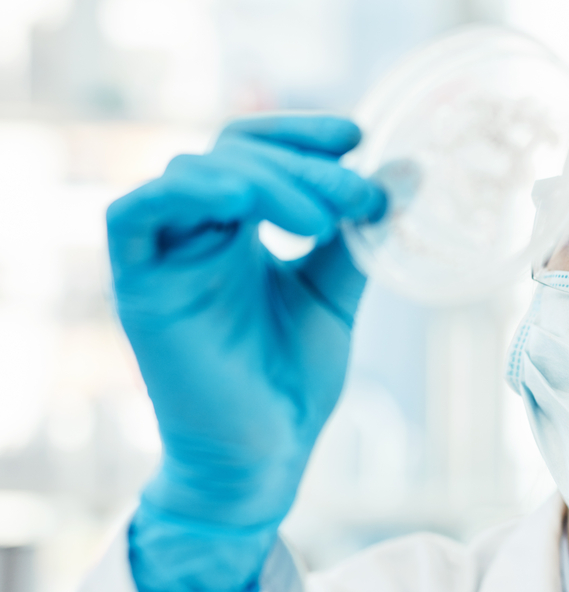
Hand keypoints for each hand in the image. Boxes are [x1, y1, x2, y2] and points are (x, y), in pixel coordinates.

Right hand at [110, 114, 388, 591]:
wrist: (264, 458)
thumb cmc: (291, 382)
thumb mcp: (334, 295)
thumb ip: (358, 236)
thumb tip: (409, 174)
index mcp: (236, 229)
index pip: (255, 148)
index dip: (301, 133)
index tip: (358, 137)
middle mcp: (195, 233)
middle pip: (234, 154)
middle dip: (305, 165)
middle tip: (362, 194)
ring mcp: (164, 256)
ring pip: (196, 173)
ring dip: (267, 180)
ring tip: (325, 221)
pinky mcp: (139, 287)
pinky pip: (136, 215)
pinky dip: (188, 195)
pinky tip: (244, 202)